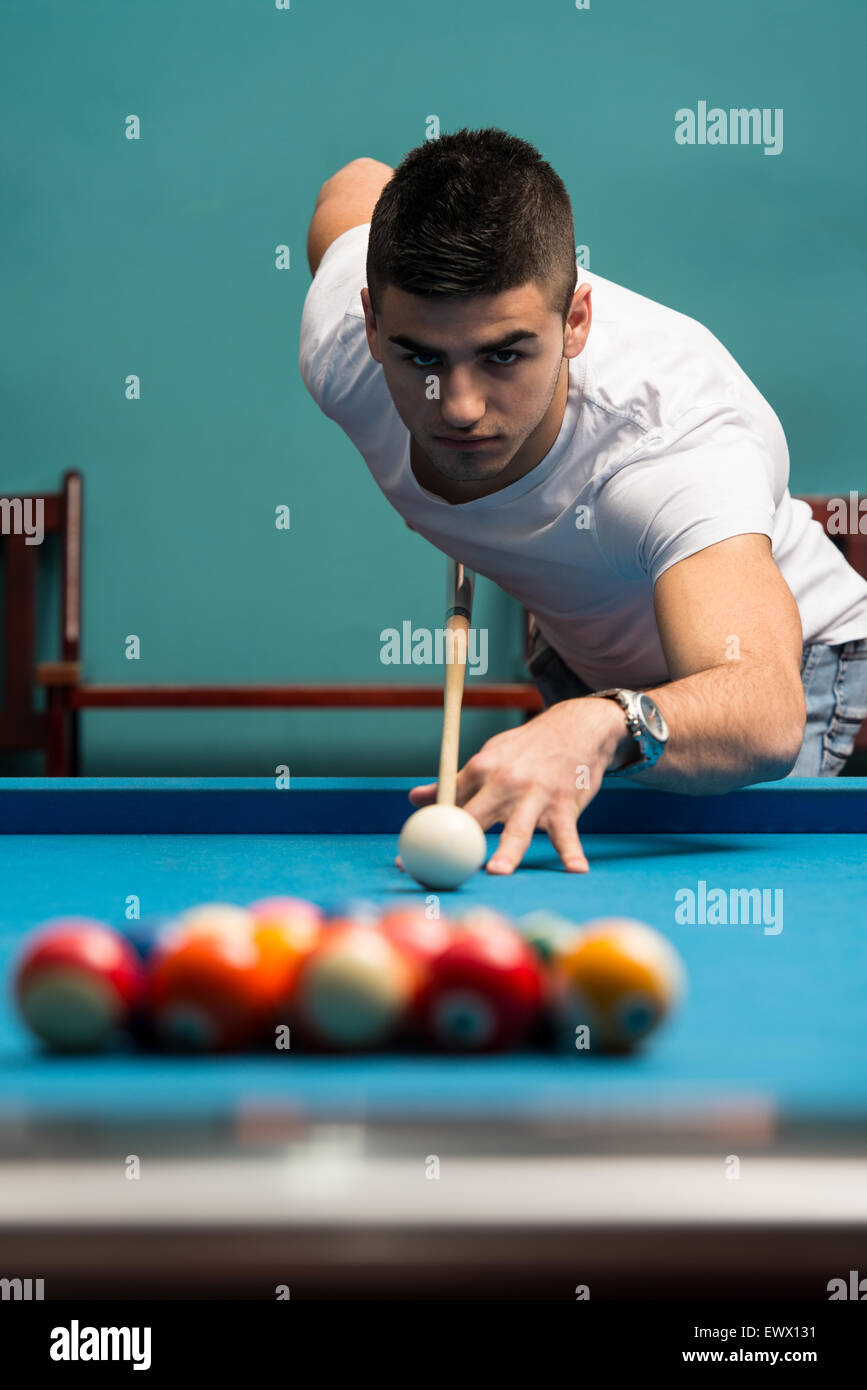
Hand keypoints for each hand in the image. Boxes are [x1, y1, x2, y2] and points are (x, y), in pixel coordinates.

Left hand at [408, 697, 630, 875]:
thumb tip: (414, 800)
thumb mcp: (488, 757)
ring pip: (518, 828)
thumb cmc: (526, 749)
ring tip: (497, 871)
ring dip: (508, 851)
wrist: (575, 727)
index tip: (406, 859)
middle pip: (475, 819)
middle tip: (440, 871)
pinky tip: (576, 870)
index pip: (448, 805)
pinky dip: (572, 853)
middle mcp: (505, 782)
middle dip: (456, 845)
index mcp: (481, 769)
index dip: (426, 833)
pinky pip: (567, 833)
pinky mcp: (565, 804)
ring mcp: (535, 794)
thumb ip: (454, 783)